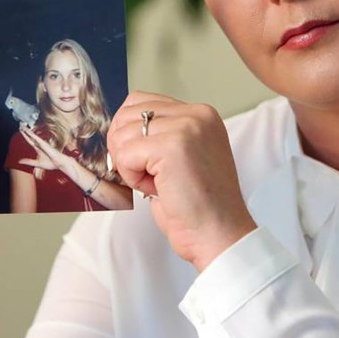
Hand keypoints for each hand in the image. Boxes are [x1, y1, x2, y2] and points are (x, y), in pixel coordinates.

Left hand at [18, 125, 68, 172]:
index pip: (29, 140)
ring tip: (21, 125)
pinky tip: (27, 130)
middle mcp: (39, 144)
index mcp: (38, 148)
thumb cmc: (51, 163)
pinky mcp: (43, 144)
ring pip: (32, 135)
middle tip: (20, 125)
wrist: (59, 164)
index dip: (25, 135)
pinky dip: (31, 134)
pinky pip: (36, 138)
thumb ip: (28, 162)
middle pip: (30, 136)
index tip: (21, 131)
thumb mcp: (37, 163)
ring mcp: (41, 143)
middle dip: (24, 130)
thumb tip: (19, 161)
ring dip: (26, 130)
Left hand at [107, 91, 255, 270]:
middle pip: (127, 114)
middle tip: (149, 175)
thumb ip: (161, 135)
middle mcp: (197, 114)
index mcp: (202, 114)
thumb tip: (119, 129)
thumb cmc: (198, 206)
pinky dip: (132, 178)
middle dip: (125, 148)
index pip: (141, 102)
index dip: (129, 134)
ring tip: (159, 184)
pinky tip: (157, 190)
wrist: (219, 235)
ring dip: (130, 166)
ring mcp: (187, 127)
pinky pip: (125, 155)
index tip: (143, 161)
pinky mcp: (173, 146)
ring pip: (122, 134)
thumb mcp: (183, 157)